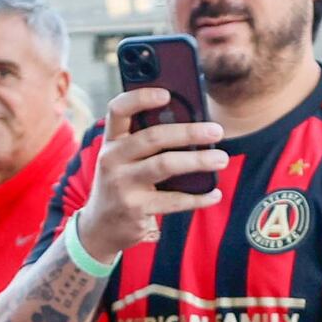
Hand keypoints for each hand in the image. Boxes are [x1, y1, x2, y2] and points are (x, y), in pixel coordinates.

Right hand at [72, 85, 229, 257]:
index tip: (167, 93)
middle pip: (153, 137)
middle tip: (217, 131)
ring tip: (221, 159)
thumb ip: (146, 142)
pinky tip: (214, 193)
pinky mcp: (135, 208)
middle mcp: (112, 159)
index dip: (140, 98)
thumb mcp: (124, 160)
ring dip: (198, 161)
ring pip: (165, 165)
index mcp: (111, 141)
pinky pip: (174, 200)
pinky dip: (198, 198)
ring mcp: (122, 185)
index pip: (118, 110)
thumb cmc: (122, 183)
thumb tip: (193, 125)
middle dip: (189, 132)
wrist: (100, 227)